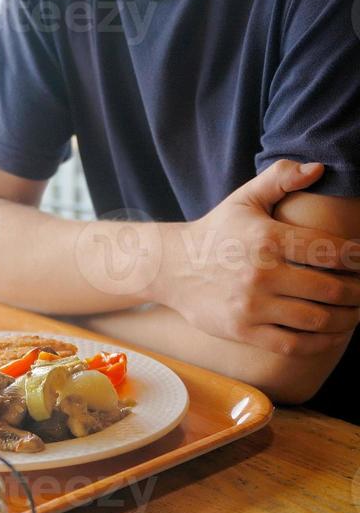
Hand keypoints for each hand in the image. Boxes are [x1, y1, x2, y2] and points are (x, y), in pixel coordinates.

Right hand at [157, 160, 359, 355]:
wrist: (172, 268)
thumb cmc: (216, 232)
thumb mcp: (244, 199)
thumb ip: (280, 178)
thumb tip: (318, 168)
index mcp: (266, 238)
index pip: (328, 250)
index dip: (358, 257)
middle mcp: (260, 273)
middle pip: (329, 289)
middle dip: (358, 292)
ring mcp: (251, 305)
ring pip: (316, 320)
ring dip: (346, 319)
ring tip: (355, 312)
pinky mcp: (243, 330)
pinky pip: (294, 344)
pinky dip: (322, 343)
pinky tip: (333, 333)